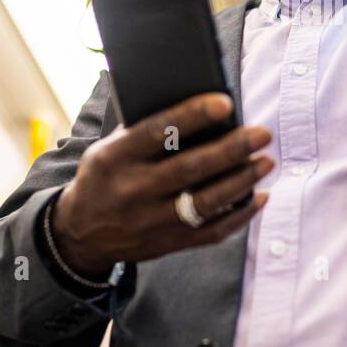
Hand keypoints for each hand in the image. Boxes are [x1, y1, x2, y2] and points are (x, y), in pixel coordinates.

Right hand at [50, 93, 272, 275]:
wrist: (79, 234)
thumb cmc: (104, 177)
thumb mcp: (107, 149)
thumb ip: (143, 132)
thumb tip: (198, 110)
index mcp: (115, 158)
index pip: (157, 132)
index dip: (192, 116)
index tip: (225, 103)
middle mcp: (132, 191)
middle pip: (190, 169)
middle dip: (231, 150)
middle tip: (262, 134)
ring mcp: (150, 222)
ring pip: (205, 202)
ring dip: (242, 181)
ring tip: (266, 162)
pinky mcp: (167, 244)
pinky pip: (211, 232)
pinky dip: (240, 216)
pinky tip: (259, 197)